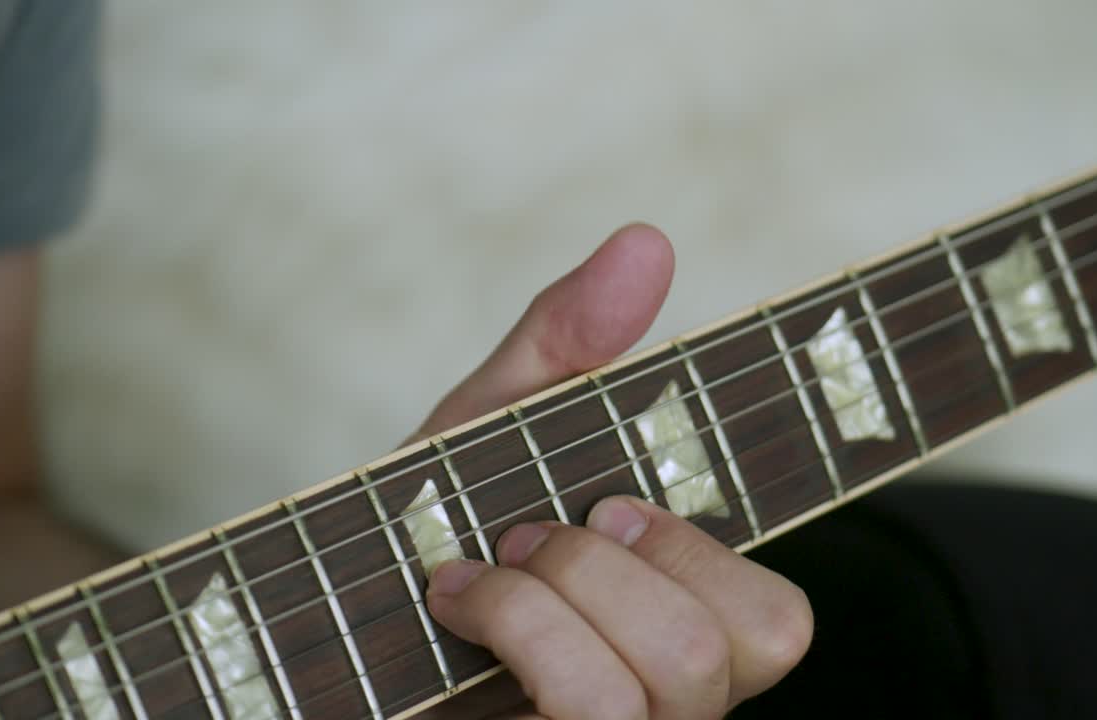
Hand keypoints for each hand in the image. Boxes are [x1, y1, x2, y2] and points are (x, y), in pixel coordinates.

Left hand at [408, 225, 812, 718]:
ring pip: (683, 672)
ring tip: (475, 572)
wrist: (315, 620)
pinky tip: (453, 608)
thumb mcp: (493, 426)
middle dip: (616, 558)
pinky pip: (595, 707)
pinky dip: (521, 626)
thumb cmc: (422, 527)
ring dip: (561, 590)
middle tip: (526, 534)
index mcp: (674, 627)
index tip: (607, 499)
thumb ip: (569, 342)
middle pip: (755, 637)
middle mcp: (665, 704)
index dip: (705, 551)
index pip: (781, 623)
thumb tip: (649, 239)